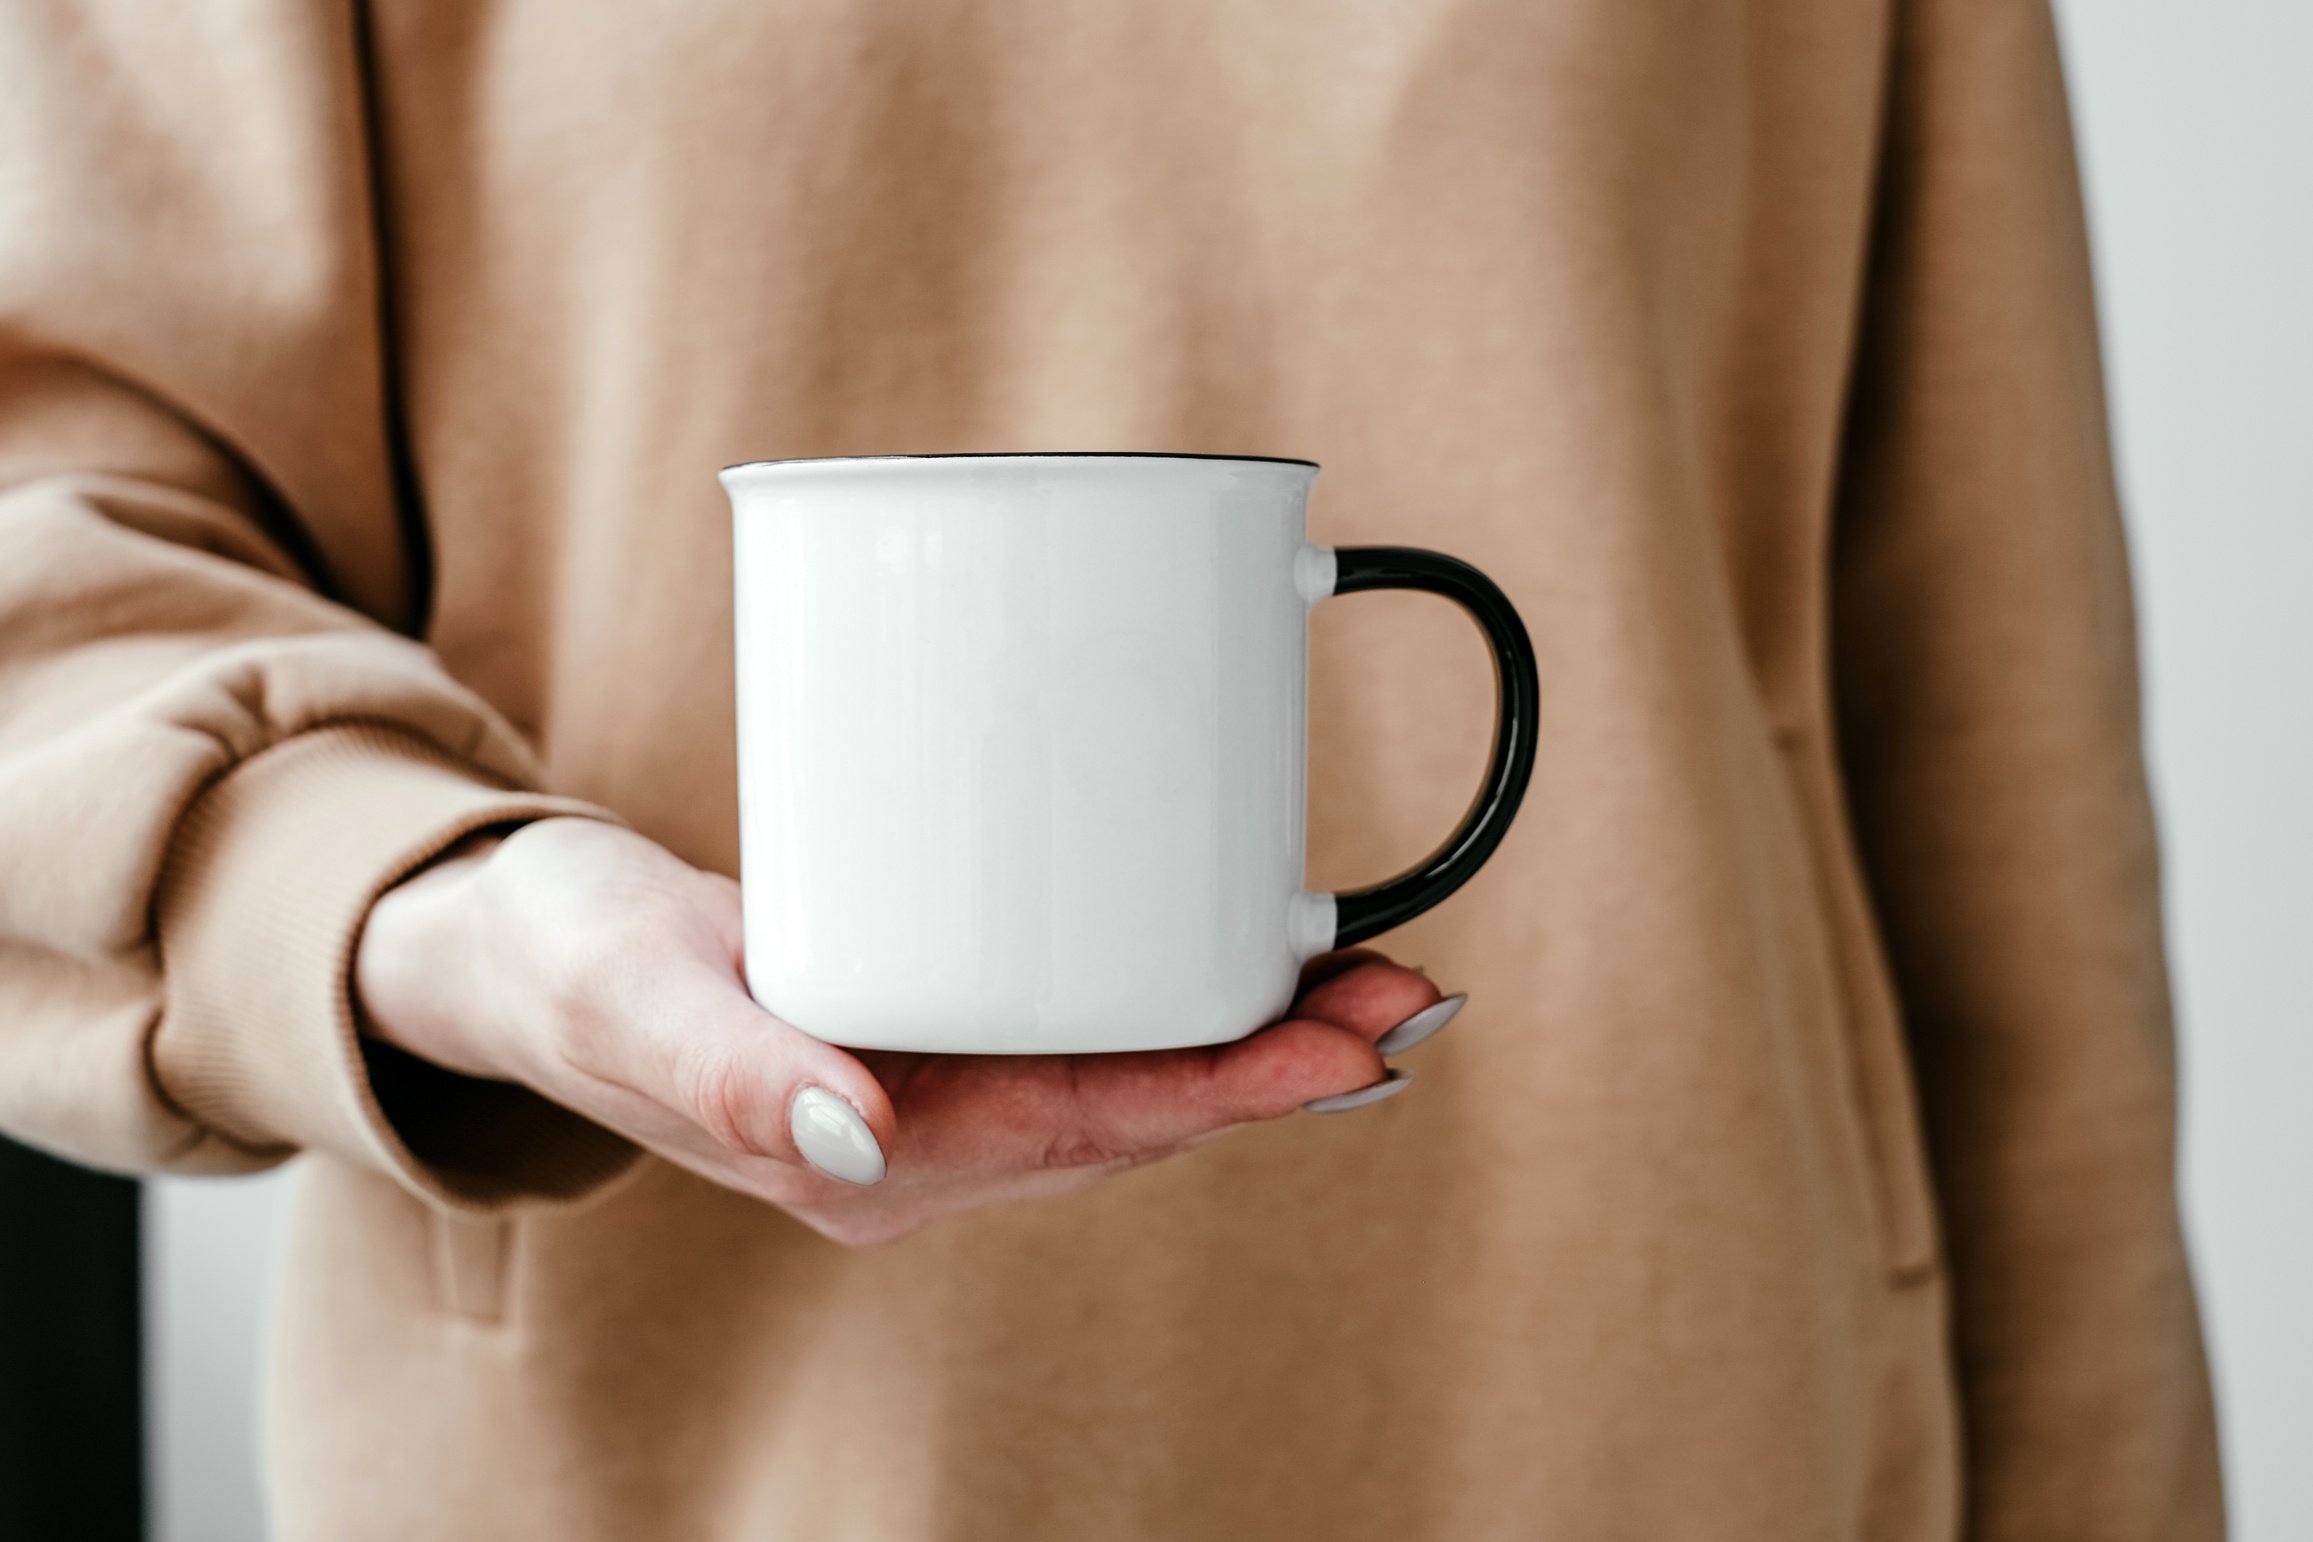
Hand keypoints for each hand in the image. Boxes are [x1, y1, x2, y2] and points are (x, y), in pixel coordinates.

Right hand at [353, 819, 1461, 1244]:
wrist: (510, 951)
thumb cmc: (564, 965)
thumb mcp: (634, 999)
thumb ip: (739, 1073)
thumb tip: (861, 1138)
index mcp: (864, 1164)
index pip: (1086, 1129)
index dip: (1229, 1091)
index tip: (1350, 1043)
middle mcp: (916, 1153)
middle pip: (1135, 1117)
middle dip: (1280, 1069)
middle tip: (1408, 994)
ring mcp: (924, 1106)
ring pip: (1123, 1087)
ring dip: (1248, 1044)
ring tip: (1368, 983)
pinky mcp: (922, 1045)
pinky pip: (1076, 1041)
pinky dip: (1170, 1010)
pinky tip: (1229, 965)